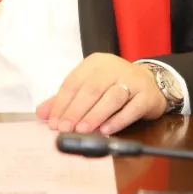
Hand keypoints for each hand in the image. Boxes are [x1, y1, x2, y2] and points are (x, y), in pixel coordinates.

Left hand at [36, 53, 166, 135]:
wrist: (150, 82)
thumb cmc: (114, 85)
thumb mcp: (89, 87)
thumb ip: (66, 100)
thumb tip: (41, 113)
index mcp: (94, 63)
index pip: (74, 82)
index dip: (62, 103)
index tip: (53, 122)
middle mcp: (113, 68)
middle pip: (92, 89)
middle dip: (76, 110)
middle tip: (65, 128)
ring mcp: (132, 80)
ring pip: (111, 97)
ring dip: (95, 115)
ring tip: (83, 130)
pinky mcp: (146, 95)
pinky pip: (131, 108)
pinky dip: (118, 120)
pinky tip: (106, 130)